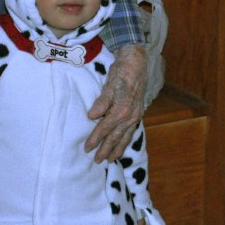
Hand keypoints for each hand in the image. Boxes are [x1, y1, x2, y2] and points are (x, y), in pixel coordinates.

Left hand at [85, 43, 146, 162]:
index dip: (96, 139)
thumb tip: (92, 117)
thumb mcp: (109, 85)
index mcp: (123, 109)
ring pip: (125, 137)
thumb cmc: (122, 73)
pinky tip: (122, 144)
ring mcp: (136, 115)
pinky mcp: (137, 113)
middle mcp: (131, 116)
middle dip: (106, 149)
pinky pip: (131, 131)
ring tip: (110, 159)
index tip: (87, 148)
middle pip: (116, 137)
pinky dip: (125, 141)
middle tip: (97, 161)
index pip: (105, 128)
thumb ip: (102, 102)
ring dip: (117, 149)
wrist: (136, 63)